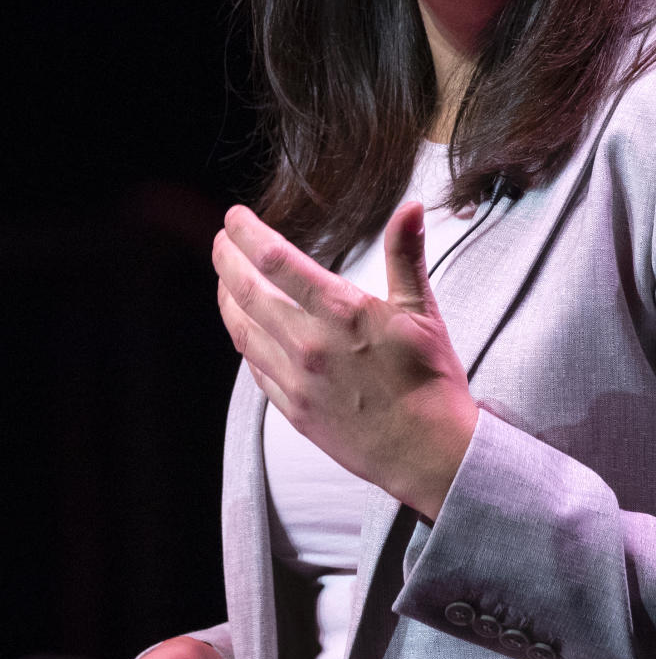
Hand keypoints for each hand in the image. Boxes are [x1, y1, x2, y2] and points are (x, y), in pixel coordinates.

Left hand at [213, 201, 478, 519]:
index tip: (235, 217)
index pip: (276, 260)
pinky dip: (245, 342)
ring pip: (244, 331)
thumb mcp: (422, 309)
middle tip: (220, 241)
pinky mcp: (294, 410)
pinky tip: (247, 330)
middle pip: (248, 293)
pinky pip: (256, 369)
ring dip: (228, 299)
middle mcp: (309, 344)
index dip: (248, 233)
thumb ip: (406, 253)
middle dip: (227, 260)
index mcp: (340, 312)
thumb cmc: (430, 379)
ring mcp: (297, 380)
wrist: (430, 452)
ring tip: (224, 279)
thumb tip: (410, 206)